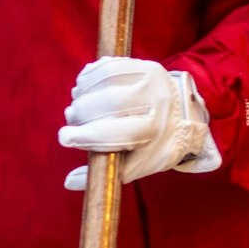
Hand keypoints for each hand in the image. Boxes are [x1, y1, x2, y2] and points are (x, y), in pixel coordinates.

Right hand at [59, 57, 220, 189]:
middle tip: (71, 117)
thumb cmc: (156, 145)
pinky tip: (83, 84)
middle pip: (112, 103)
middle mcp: (157, 104)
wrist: (184, 115)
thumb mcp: (139, 164)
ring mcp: (154, 82)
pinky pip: (113, 65)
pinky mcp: (148, 66)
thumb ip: (106, 172)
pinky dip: (92, 74)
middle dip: (83, 111)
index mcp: (155, 133)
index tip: (64, 138)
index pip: (116, 135)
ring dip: (85, 90)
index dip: (86, 137)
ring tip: (76, 101)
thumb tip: (68, 183)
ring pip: (110, 80)